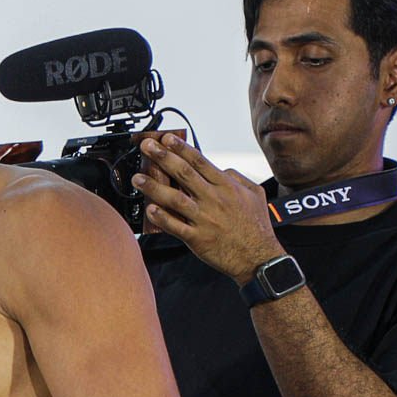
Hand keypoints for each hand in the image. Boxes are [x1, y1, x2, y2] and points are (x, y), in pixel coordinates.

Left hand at [132, 133, 284, 282]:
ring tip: (138, 177)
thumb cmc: (255, 226)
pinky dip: (161, 217)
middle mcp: (214, 200)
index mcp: (227, 187)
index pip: (200, 162)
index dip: (181, 148)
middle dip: (163, 158)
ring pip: (175, 199)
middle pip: (184, 174)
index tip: (166, 138)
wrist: (258, 257)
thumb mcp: (255, 194)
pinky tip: (149, 209)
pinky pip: (175, 226)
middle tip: (146, 147)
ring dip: (154, 187)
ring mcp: (205, 219)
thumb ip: (237, 178)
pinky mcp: (197, 238)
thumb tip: (220, 168)